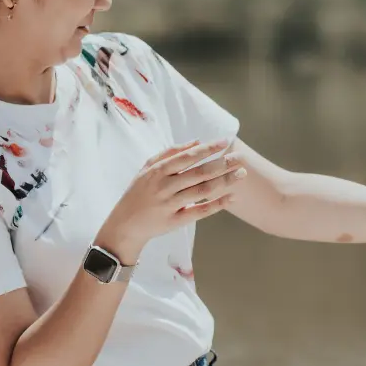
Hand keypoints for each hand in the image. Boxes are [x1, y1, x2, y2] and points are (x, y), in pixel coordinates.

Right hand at [97, 141, 246, 262]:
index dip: (208, 149)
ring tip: (241, 174)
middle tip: (240, 157)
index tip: (225, 142)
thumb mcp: (147, 168)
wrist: (124, 225)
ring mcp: (171, 205)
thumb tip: (195, 141)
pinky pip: (200, 211)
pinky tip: (232, 197)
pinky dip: (217, 204)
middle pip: (199, 173)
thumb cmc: (138, 193)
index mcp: (158, 171)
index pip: (187, 157)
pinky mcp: (176, 221)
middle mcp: (165, 187)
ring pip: (202, 191)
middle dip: (222, 164)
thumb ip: (169, 153)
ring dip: (224, 181)